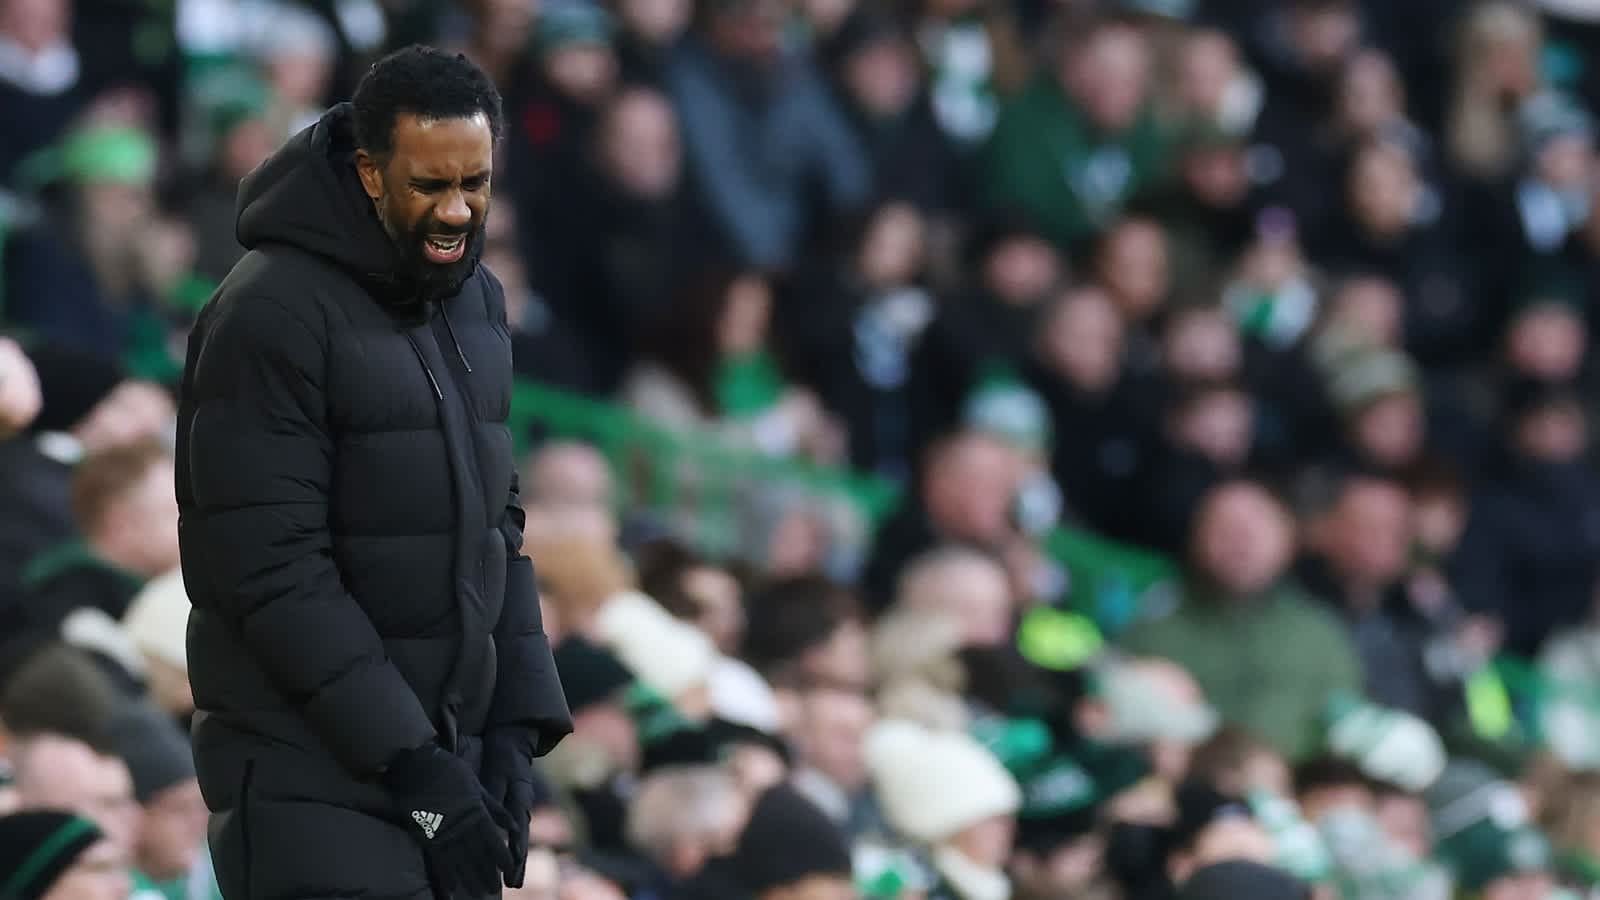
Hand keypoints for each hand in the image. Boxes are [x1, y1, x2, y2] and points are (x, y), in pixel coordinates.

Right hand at [382, 742, 515, 895]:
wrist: (419, 764)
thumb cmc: (450, 771)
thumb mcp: (477, 786)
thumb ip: (494, 809)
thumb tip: (513, 825)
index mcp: (476, 813)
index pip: (492, 841)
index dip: (501, 857)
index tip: (508, 869)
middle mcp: (461, 826)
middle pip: (477, 856)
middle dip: (486, 874)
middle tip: (492, 889)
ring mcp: (442, 832)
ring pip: (459, 862)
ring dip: (469, 879)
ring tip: (477, 893)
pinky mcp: (425, 835)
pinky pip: (437, 861)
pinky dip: (445, 877)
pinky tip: (452, 890)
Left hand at [480, 729, 537, 887]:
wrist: (514, 745)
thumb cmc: (503, 757)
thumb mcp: (497, 773)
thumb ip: (495, 795)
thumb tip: (491, 817)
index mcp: (521, 795)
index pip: (519, 823)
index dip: (516, 841)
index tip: (514, 857)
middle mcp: (524, 806)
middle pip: (523, 838)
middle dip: (518, 863)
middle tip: (513, 884)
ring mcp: (523, 810)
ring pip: (521, 841)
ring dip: (518, 863)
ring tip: (514, 884)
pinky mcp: (517, 812)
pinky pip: (516, 836)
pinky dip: (514, 853)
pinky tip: (510, 868)